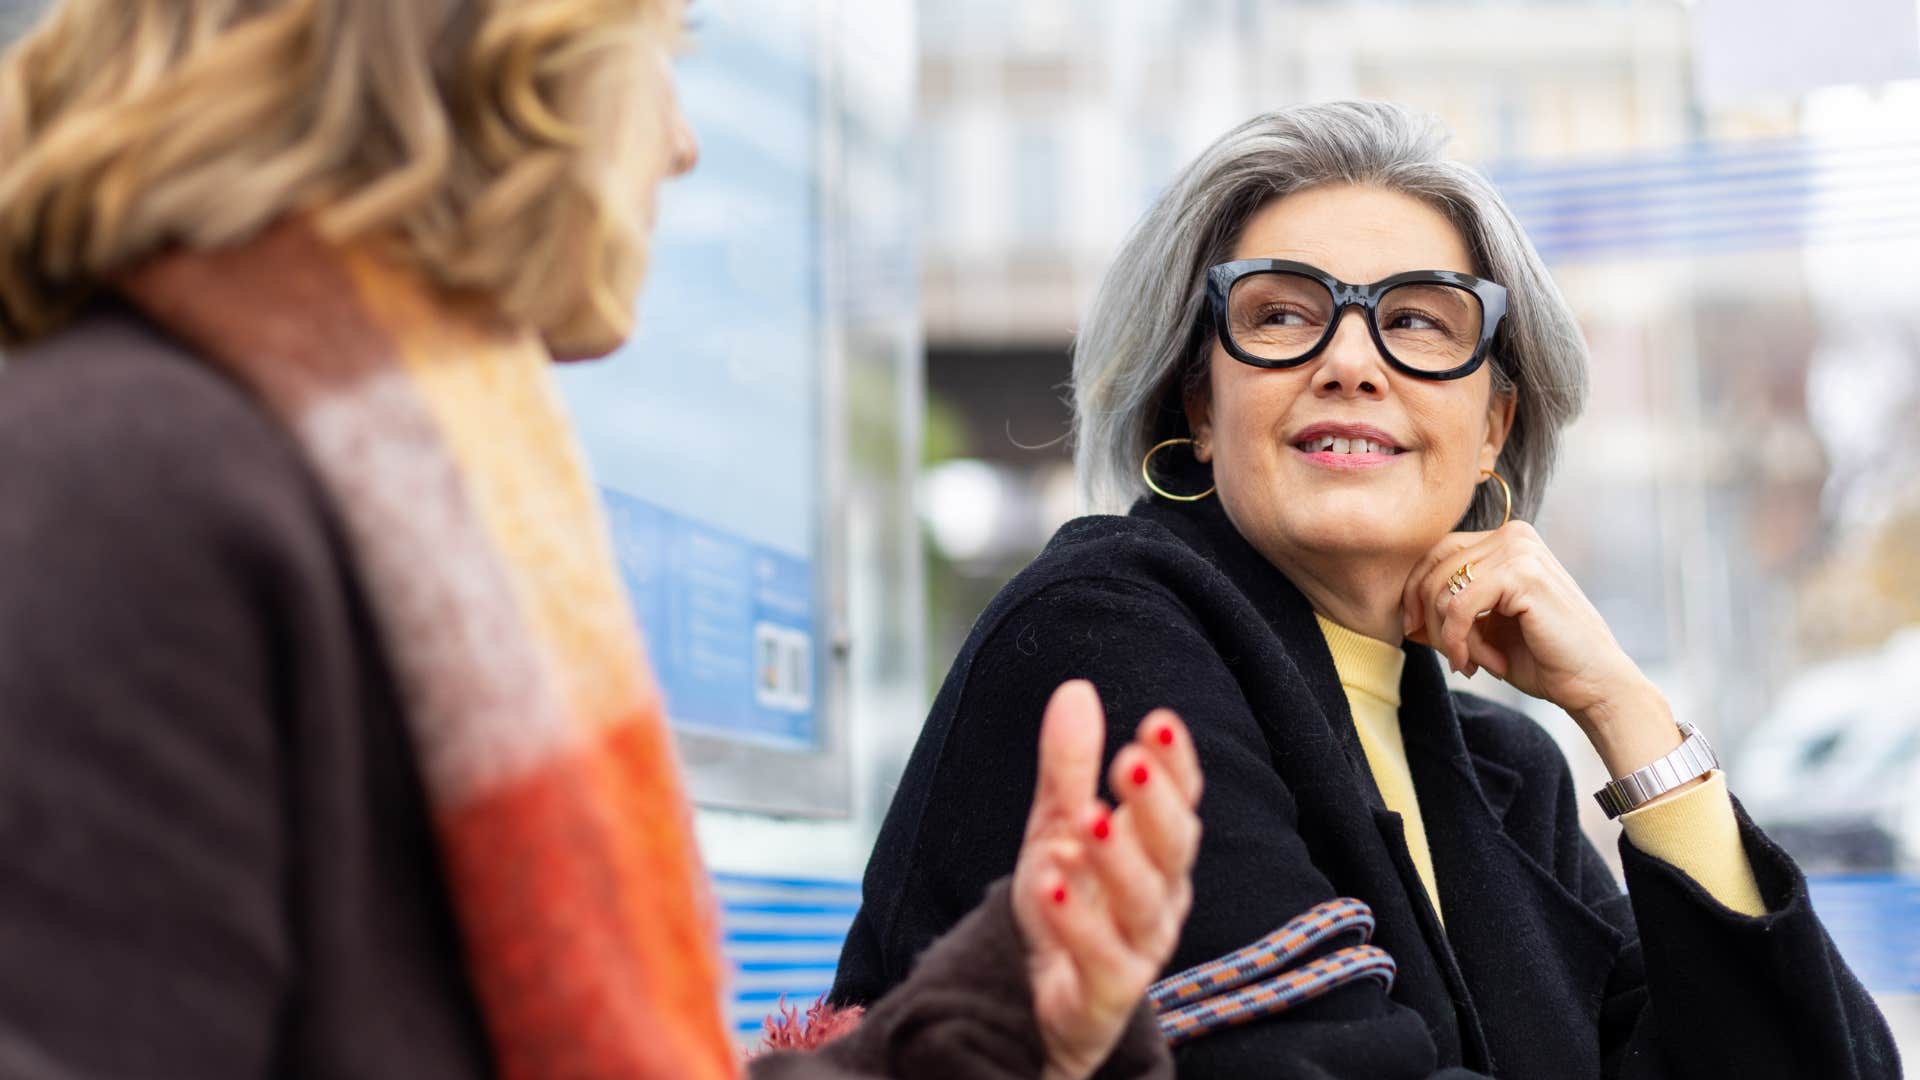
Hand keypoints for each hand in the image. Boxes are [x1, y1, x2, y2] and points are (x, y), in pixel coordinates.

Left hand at [1012, 680, 1202, 1079]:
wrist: (1045, 1004)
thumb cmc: (1070, 906)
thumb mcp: (1057, 828)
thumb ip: (1069, 767)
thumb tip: (1076, 688)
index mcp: (1156, 852)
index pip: (1179, 802)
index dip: (1176, 765)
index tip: (1160, 721)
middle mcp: (1160, 897)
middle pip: (1173, 849)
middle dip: (1155, 804)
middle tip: (1130, 760)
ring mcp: (1139, 949)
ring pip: (1143, 903)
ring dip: (1117, 858)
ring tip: (1087, 818)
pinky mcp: (1107, 995)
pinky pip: (1102, 961)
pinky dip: (1078, 923)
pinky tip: (1051, 883)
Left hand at [1402, 522, 1680, 774]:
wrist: (1592, 683)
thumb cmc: (1540, 658)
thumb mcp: (1481, 630)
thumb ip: (1445, 613)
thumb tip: (1401, 614)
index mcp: (1505, 540)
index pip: (1435, 553)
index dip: (1415, 593)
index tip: (1416, 632)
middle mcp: (1512, 534)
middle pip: (1433, 567)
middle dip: (1427, 617)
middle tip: (1449, 655)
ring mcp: (1519, 549)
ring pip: (1443, 589)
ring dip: (1449, 636)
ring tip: (1473, 662)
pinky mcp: (1522, 573)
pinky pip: (1459, 606)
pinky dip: (1460, 641)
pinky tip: (1482, 663)